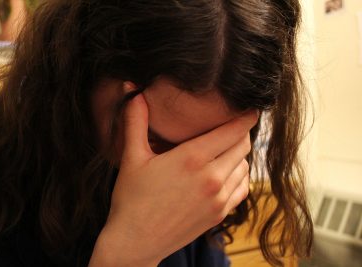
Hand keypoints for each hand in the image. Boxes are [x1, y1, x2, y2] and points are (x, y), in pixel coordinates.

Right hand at [90, 84, 257, 266]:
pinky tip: (226, 174)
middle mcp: (212, 178)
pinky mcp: (219, 215)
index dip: (245, 117)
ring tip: (226, 149)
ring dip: (239, 155)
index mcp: (192, 158)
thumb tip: (131, 89)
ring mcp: (218, 199)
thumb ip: (135, 121)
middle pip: (243, 146)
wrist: (135, 242)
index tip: (250, 109)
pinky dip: (239, 177)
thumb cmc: (131, 199)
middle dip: (241, 133)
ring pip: (244, 167)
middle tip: (232, 127)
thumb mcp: (132, 157)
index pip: (233, 130)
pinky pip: (242, 189)